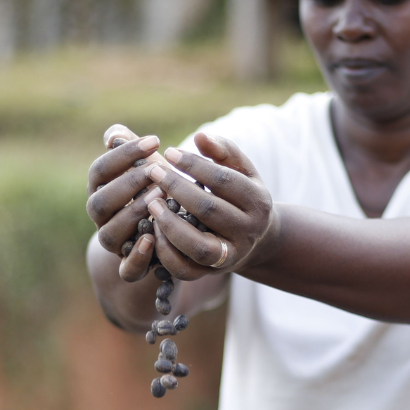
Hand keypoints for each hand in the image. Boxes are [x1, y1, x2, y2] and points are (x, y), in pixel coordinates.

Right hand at [86, 124, 167, 281]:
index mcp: (101, 191)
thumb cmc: (157, 189)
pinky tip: (153, 238)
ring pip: (109, 235)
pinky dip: (137, 257)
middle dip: (127, 185)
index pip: (99, 171)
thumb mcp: (149, 166)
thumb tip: (113, 135)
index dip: (123, 155)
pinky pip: (126, 270)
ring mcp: (115, 244)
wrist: (167, 231)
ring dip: (133, 215)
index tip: (155, 140)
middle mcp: (102, 219)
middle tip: (155, 171)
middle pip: (99, 203)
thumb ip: (132, 148)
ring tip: (160, 197)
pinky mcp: (131, 267)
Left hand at [141, 132, 277, 279]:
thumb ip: (224, 151)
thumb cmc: (241, 196)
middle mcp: (248, 231)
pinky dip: (166, 251)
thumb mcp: (242, 172)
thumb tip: (201, 137)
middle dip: (177, 189)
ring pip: (198, 245)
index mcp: (258, 201)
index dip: (194, 165)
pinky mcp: (213, 272)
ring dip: (170, 224)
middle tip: (153, 172)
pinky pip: (185, 269)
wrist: (257, 240)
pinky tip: (153, 228)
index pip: (223, 180)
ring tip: (151, 202)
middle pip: (209, 210)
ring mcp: (231, 255)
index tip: (168, 152)